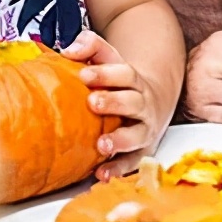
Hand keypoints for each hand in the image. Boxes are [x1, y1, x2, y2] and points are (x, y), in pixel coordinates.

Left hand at [62, 31, 171, 179]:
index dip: (105, 74)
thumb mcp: (109, 59)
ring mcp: (144, 129)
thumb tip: (69, 50)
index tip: (84, 75)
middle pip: (133, 102)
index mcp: (134, 80)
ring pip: (137, 134)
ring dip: (120, 140)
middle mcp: (143, 104)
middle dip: (114, 102)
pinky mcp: (140, 150)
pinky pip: (132, 161)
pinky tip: (101, 174)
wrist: (152, 100)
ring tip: (100, 144)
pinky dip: (118, 169)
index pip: (124, 73)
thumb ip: (91, 46)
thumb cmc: (119, 81)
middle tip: (92, 103)